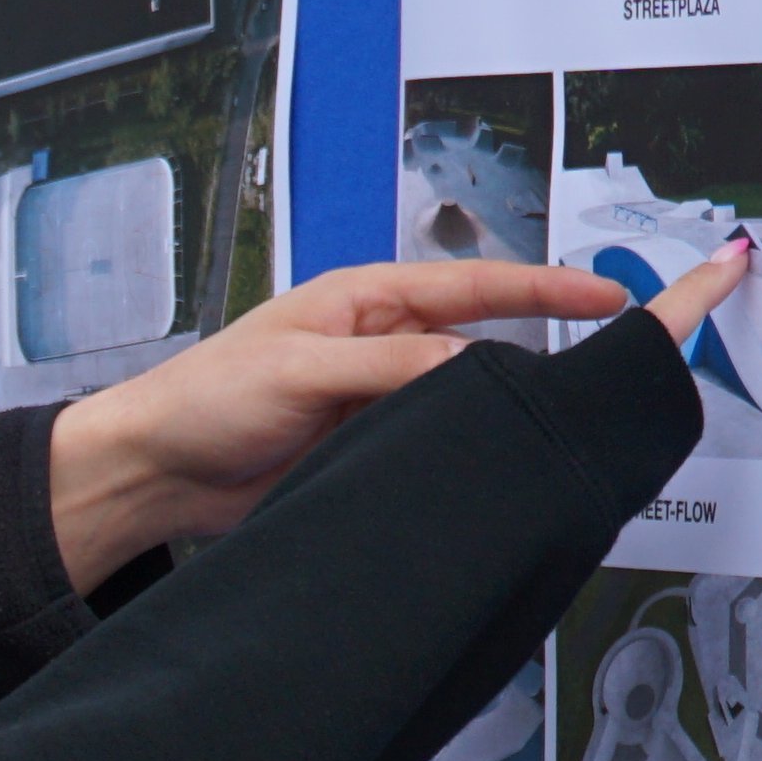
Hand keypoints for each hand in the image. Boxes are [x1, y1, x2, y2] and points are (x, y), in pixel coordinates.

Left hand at [47, 259, 644, 585]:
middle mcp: (376, 344)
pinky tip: (492, 467)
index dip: (546, 291)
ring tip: (561, 420)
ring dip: (505, 408)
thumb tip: (468, 365)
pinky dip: (466, 453)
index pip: (475, 286)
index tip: (607, 297)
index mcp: (362, 301)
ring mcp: (375, 399)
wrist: (152, 474)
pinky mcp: (365, 451)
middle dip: (546, 347)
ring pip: (465, 399)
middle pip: (484, 339)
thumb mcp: (299, 368)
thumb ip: (387, 366)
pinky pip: (434, 446)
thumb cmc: (200, 400)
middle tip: (610, 358)